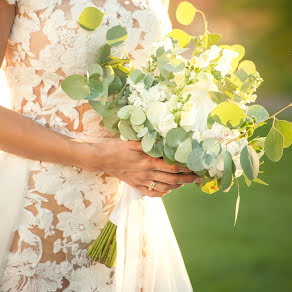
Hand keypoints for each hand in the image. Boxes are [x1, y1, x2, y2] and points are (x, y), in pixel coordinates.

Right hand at [80, 139, 200, 196]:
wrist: (99, 158)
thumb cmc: (115, 147)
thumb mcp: (132, 141)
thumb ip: (149, 143)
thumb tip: (165, 141)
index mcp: (148, 161)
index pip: (172, 166)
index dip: (185, 168)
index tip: (195, 167)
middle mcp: (146, 173)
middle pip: (172, 178)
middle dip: (186, 179)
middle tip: (197, 178)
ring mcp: (140, 181)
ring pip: (163, 186)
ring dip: (177, 186)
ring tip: (186, 183)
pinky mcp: (134, 185)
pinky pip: (150, 192)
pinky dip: (161, 193)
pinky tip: (167, 191)